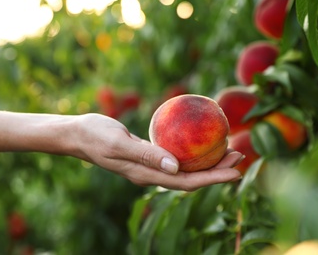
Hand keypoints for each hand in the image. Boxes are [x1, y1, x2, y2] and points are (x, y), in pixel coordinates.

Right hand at [74, 114, 243, 190]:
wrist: (78, 134)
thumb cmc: (95, 136)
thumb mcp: (118, 143)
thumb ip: (146, 155)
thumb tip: (176, 167)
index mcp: (146, 174)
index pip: (186, 182)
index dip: (212, 179)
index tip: (236, 172)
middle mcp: (151, 174)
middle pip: (191, 178)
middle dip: (217, 171)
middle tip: (239, 156)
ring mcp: (150, 166)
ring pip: (185, 169)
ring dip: (208, 163)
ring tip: (228, 150)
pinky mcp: (148, 155)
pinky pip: (176, 157)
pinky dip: (193, 153)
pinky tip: (200, 142)